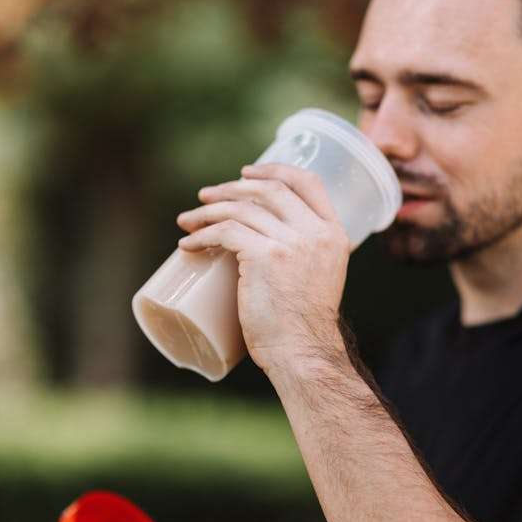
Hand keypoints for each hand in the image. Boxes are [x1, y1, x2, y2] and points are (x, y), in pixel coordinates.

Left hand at [176, 163, 349, 375]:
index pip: (308, 182)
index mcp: (334, 234)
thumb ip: (303, 255)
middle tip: (205, 197)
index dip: (275, 170)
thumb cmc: (301, 326)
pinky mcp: (264, 256)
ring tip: (187, 221)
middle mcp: (316, 233)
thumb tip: (264, 243)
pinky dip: (201, 235)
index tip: (247, 172)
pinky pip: (225, 232)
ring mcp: (291, 242)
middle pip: (269, 190)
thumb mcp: (317, 278)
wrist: (302, 352)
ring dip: (207, 211)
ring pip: (241, 209)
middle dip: (231, 187)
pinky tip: (187, 245)